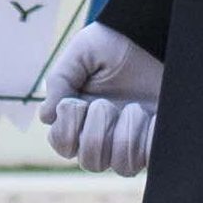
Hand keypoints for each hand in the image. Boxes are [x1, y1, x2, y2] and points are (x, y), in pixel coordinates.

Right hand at [39, 24, 161, 173]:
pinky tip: (151, 115)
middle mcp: (104, 134)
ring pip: (122, 166)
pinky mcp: (156, 139)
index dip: (67, 128)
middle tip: (106, 104)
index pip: (63, 145)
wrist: (154, 36)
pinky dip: (149, 137)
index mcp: (79, 117)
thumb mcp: (81, 53)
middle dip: (97, 131)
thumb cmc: (114, 44)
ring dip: (126, 135)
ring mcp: (132, 139)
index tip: (75, 102)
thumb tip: (46, 117)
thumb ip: (59, 80)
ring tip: (134, 108)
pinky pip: (151, 158)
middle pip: (91, 162)